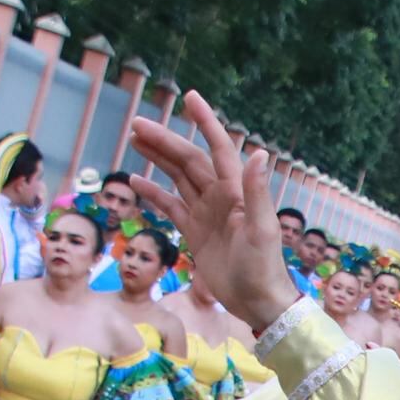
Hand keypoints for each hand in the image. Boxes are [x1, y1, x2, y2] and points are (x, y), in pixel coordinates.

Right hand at [125, 94, 295, 330]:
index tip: (190, 97)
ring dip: (158, 158)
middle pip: (189, 160)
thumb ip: (258, 191)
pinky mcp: (195, 232)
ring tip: (135, 140)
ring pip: (178, 177)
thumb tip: (259, 153)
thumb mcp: (262, 229)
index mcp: (236, 190)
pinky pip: (171, 206)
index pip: (218, 147)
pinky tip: (136, 181)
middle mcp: (220, 196)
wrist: (258, 301)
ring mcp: (206, 213)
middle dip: (165, 140)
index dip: (205, 122)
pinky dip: (154, 193)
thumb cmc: (264, 267)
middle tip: (137, 124)